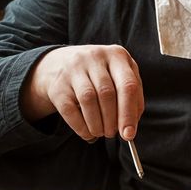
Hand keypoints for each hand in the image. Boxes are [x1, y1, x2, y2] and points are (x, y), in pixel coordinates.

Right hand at [21, 45, 143, 142]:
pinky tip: (87, 132)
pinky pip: (70, 110)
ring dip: (97, 124)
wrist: (60, 64)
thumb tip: (130, 127)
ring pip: (88, 100)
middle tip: (112, 133)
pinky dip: (81, 127)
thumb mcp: (119, 76)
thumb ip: (132, 98)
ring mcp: (74, 69)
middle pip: (107, 93)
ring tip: (101, 132)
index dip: (129, 113)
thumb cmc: (99, 75)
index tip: (129, 134)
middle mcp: (95, 57)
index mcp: (117, 55)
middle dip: (112, 120)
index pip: (128, 85)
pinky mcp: (58, 85)